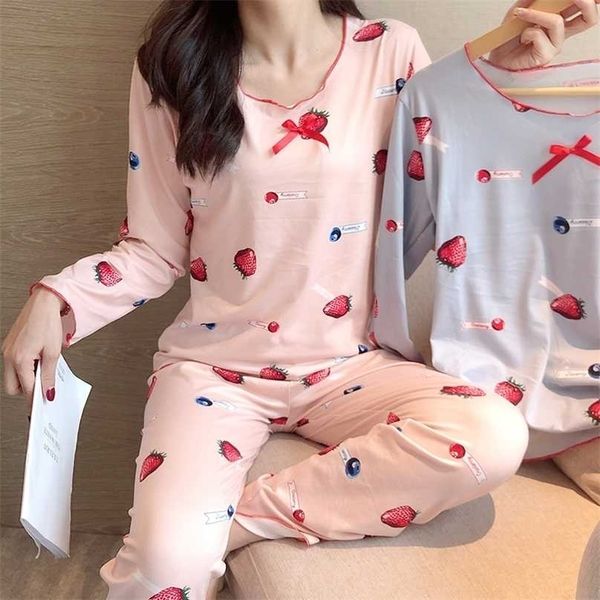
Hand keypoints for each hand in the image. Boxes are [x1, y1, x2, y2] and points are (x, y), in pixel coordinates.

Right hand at [1, 287, 64, 416]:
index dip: (36, 398)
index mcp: (20, 359)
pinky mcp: (8, 346)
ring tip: (42, 371)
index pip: (26, 389)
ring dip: (24, 379)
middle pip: (13, 388)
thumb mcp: (54, 352)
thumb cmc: (48, 324)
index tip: (44, 404)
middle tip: (43, 386)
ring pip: (10, 378)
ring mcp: (6, 351)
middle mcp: (9, 356)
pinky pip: (12, 365)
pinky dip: (23, 369)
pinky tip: (36, 363)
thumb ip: (49, 375)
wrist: (42, 304)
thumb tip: (48, 393)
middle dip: (26, 391)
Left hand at [488, 0, 598, 68]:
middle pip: (590, 18)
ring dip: (536, 14)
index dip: (592, 0)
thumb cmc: (509, 38)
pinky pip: (539, 35)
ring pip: (557, 22)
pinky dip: (527, 31)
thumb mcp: (520, 10)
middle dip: (585, 1)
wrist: (496, 58)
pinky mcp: (545, 57)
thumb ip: (533, 0)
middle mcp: (562, 33)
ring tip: (520, 14)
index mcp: (562, 20)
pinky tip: (520, 37)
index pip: (585, 8)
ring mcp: (555, 46)